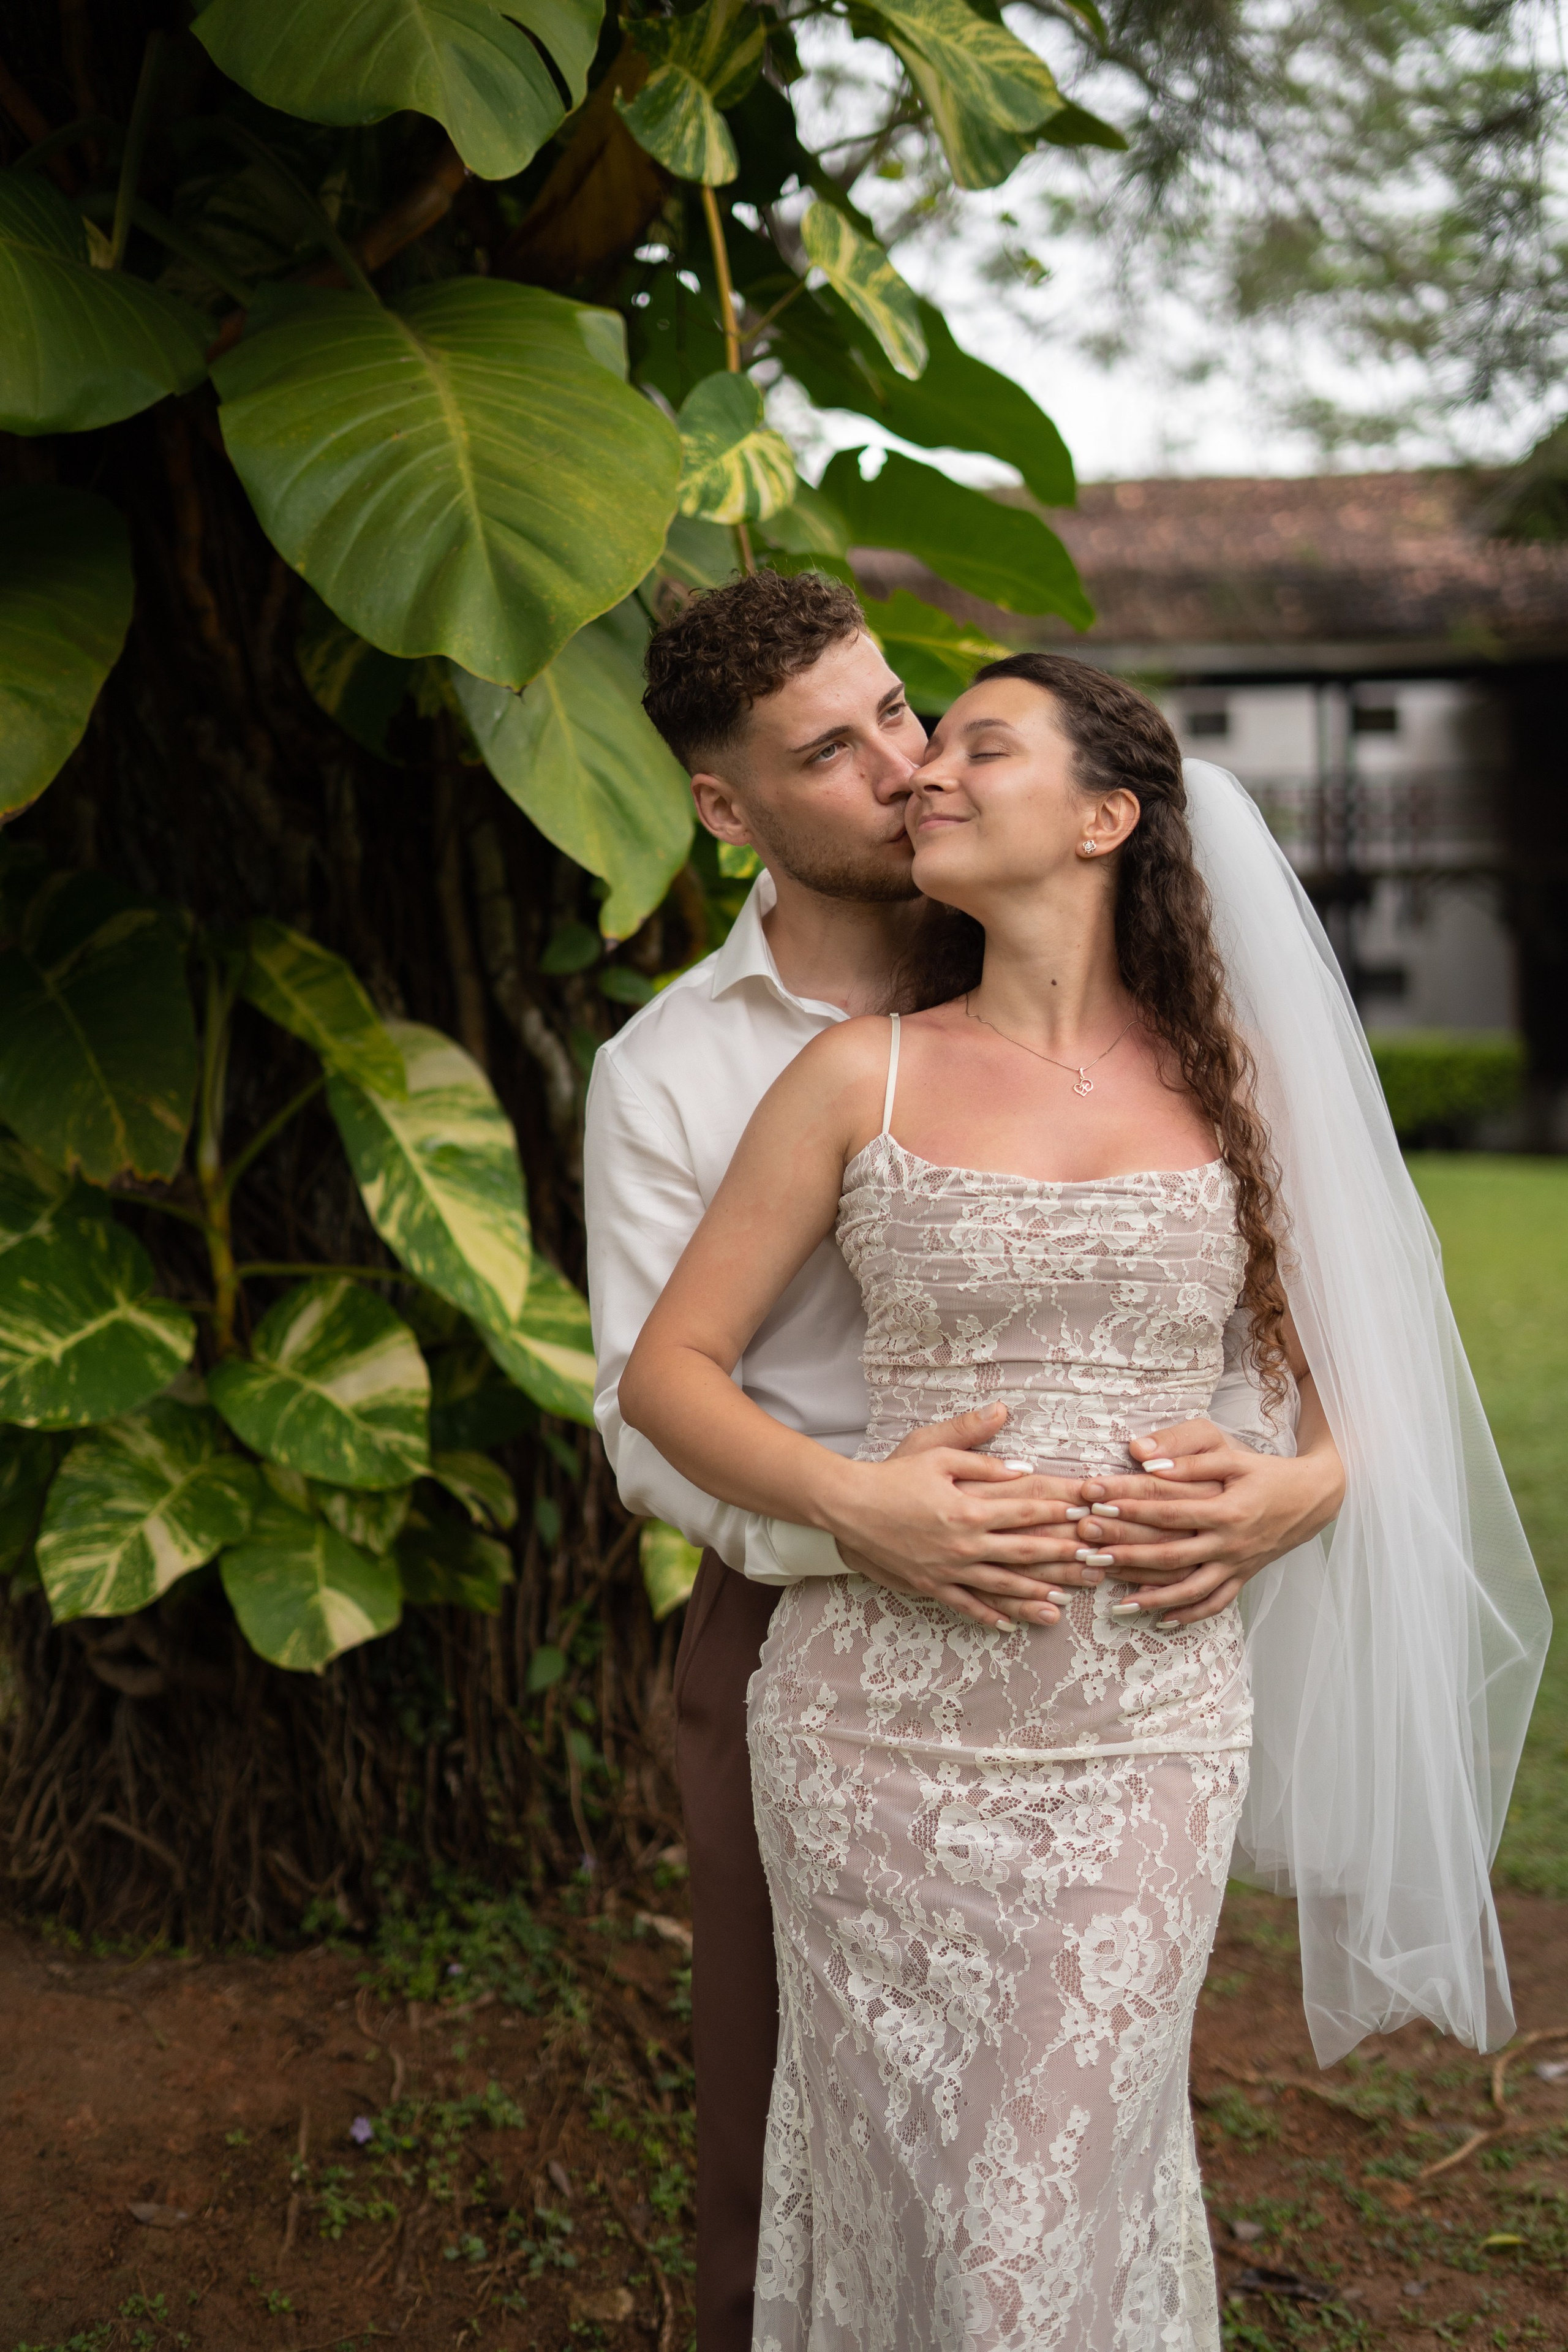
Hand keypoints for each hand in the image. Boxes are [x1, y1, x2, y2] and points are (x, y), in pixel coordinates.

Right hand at [830, 1403, 1089, 1630]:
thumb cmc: (893, 1474)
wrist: (849, 1507)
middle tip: (1091, 1560)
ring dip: (1035, 1592)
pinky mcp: (930, 1585)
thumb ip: (979, 1454)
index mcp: (968, 1508)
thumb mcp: (935, 1452)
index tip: (1085, 1512)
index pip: (1024, 1510)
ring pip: (1001, 1585)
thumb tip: (1021, 1464)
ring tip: (1065, 1598)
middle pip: (1022, 1552)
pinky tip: (1010, 1623)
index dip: (1058, 1511)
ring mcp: (947, 1569)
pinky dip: (989, 1615)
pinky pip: (965, 1604)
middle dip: (1060, 1555)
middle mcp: (963, 1544)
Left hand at [1066, 1415, 1344, 1626]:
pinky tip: (1162, 1620)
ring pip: (1190, 1589)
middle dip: (1127, 1555)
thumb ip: (1190, 1458)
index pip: (1169, 1511)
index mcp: (1227, 1510)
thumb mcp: (1233, 1456)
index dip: (1131, 1508)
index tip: (1096, 1505)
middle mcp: (1231, 1543)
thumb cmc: (1266, 1472)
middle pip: (1171, 1555)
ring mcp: (1237, 1565)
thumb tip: (1147, 1460)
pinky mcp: (1243, 1577)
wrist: (1313, 1499)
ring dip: (1153, 1598)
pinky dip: (1189, 1614)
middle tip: (1088, 1555)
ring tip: (1117, 1603)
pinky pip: (1215, 1603)